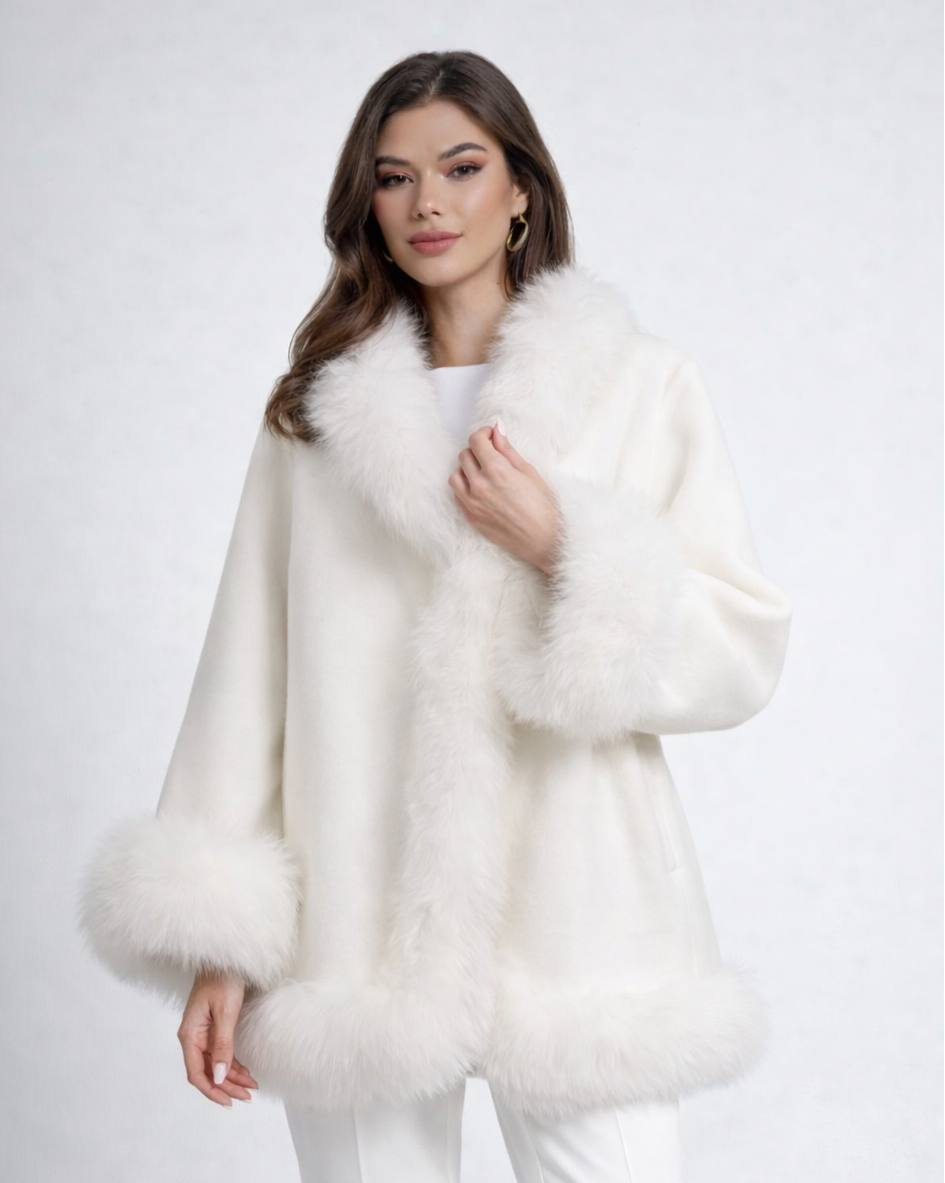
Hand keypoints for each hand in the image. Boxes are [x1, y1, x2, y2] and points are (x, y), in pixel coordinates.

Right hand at [177, 969, 256, 1107]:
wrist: (226, 957)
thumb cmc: (223, 978)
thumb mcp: (226, 1012)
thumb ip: (222, 1045)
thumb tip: (219, 1076)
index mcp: (190, 1035)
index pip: (196, 1073)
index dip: (212, 1090)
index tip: (229, 1102)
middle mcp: (193, 1037)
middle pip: (207, 1072)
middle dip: (226, 1087)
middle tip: (248, 1097)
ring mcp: (203, 1033)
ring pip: (215, 1064)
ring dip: (232, 1078)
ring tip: (251, 1088)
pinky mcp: (213, 1028)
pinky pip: (221, 1053)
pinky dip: (233, 1064)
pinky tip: (246, 1072)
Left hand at [448, 421, 561, 575]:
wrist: (546, 540)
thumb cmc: (544, 506)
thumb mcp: (528, 471)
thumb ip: (507, 450)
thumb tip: (497, 430)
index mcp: (496, 470)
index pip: (476, 441)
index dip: (483, 434)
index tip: (490, 436)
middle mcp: (479, 485)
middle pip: (464, 456)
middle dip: (477, 450)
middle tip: (491, 454)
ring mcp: (472, 503)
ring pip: (456, 475)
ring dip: (466, 469)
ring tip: (483, 472)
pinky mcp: (471, 517)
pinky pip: (458, 495)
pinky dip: (465, 487)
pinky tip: (480, 489)